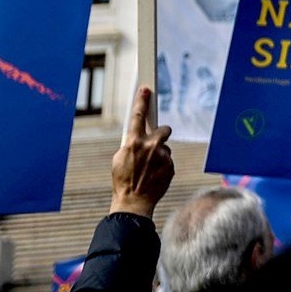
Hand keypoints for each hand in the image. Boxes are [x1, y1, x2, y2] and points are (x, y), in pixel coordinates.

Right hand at [110, 85, 173, 218]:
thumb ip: (130, 144)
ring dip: (159, 154)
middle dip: (161, 133)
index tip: (146, 89)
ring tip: (149, 169)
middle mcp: (150, 146)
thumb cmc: (123, 180)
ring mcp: (162, 156)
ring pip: (165, 148)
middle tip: (155, 143)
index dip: (142, 101)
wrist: (134, 202)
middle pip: (164, 129)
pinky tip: (154, 176)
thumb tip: (137, 137)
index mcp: (133, 142)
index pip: (138, 116)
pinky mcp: (171, 166)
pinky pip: (168, 160)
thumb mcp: (119, 159)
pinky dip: (163, 165)